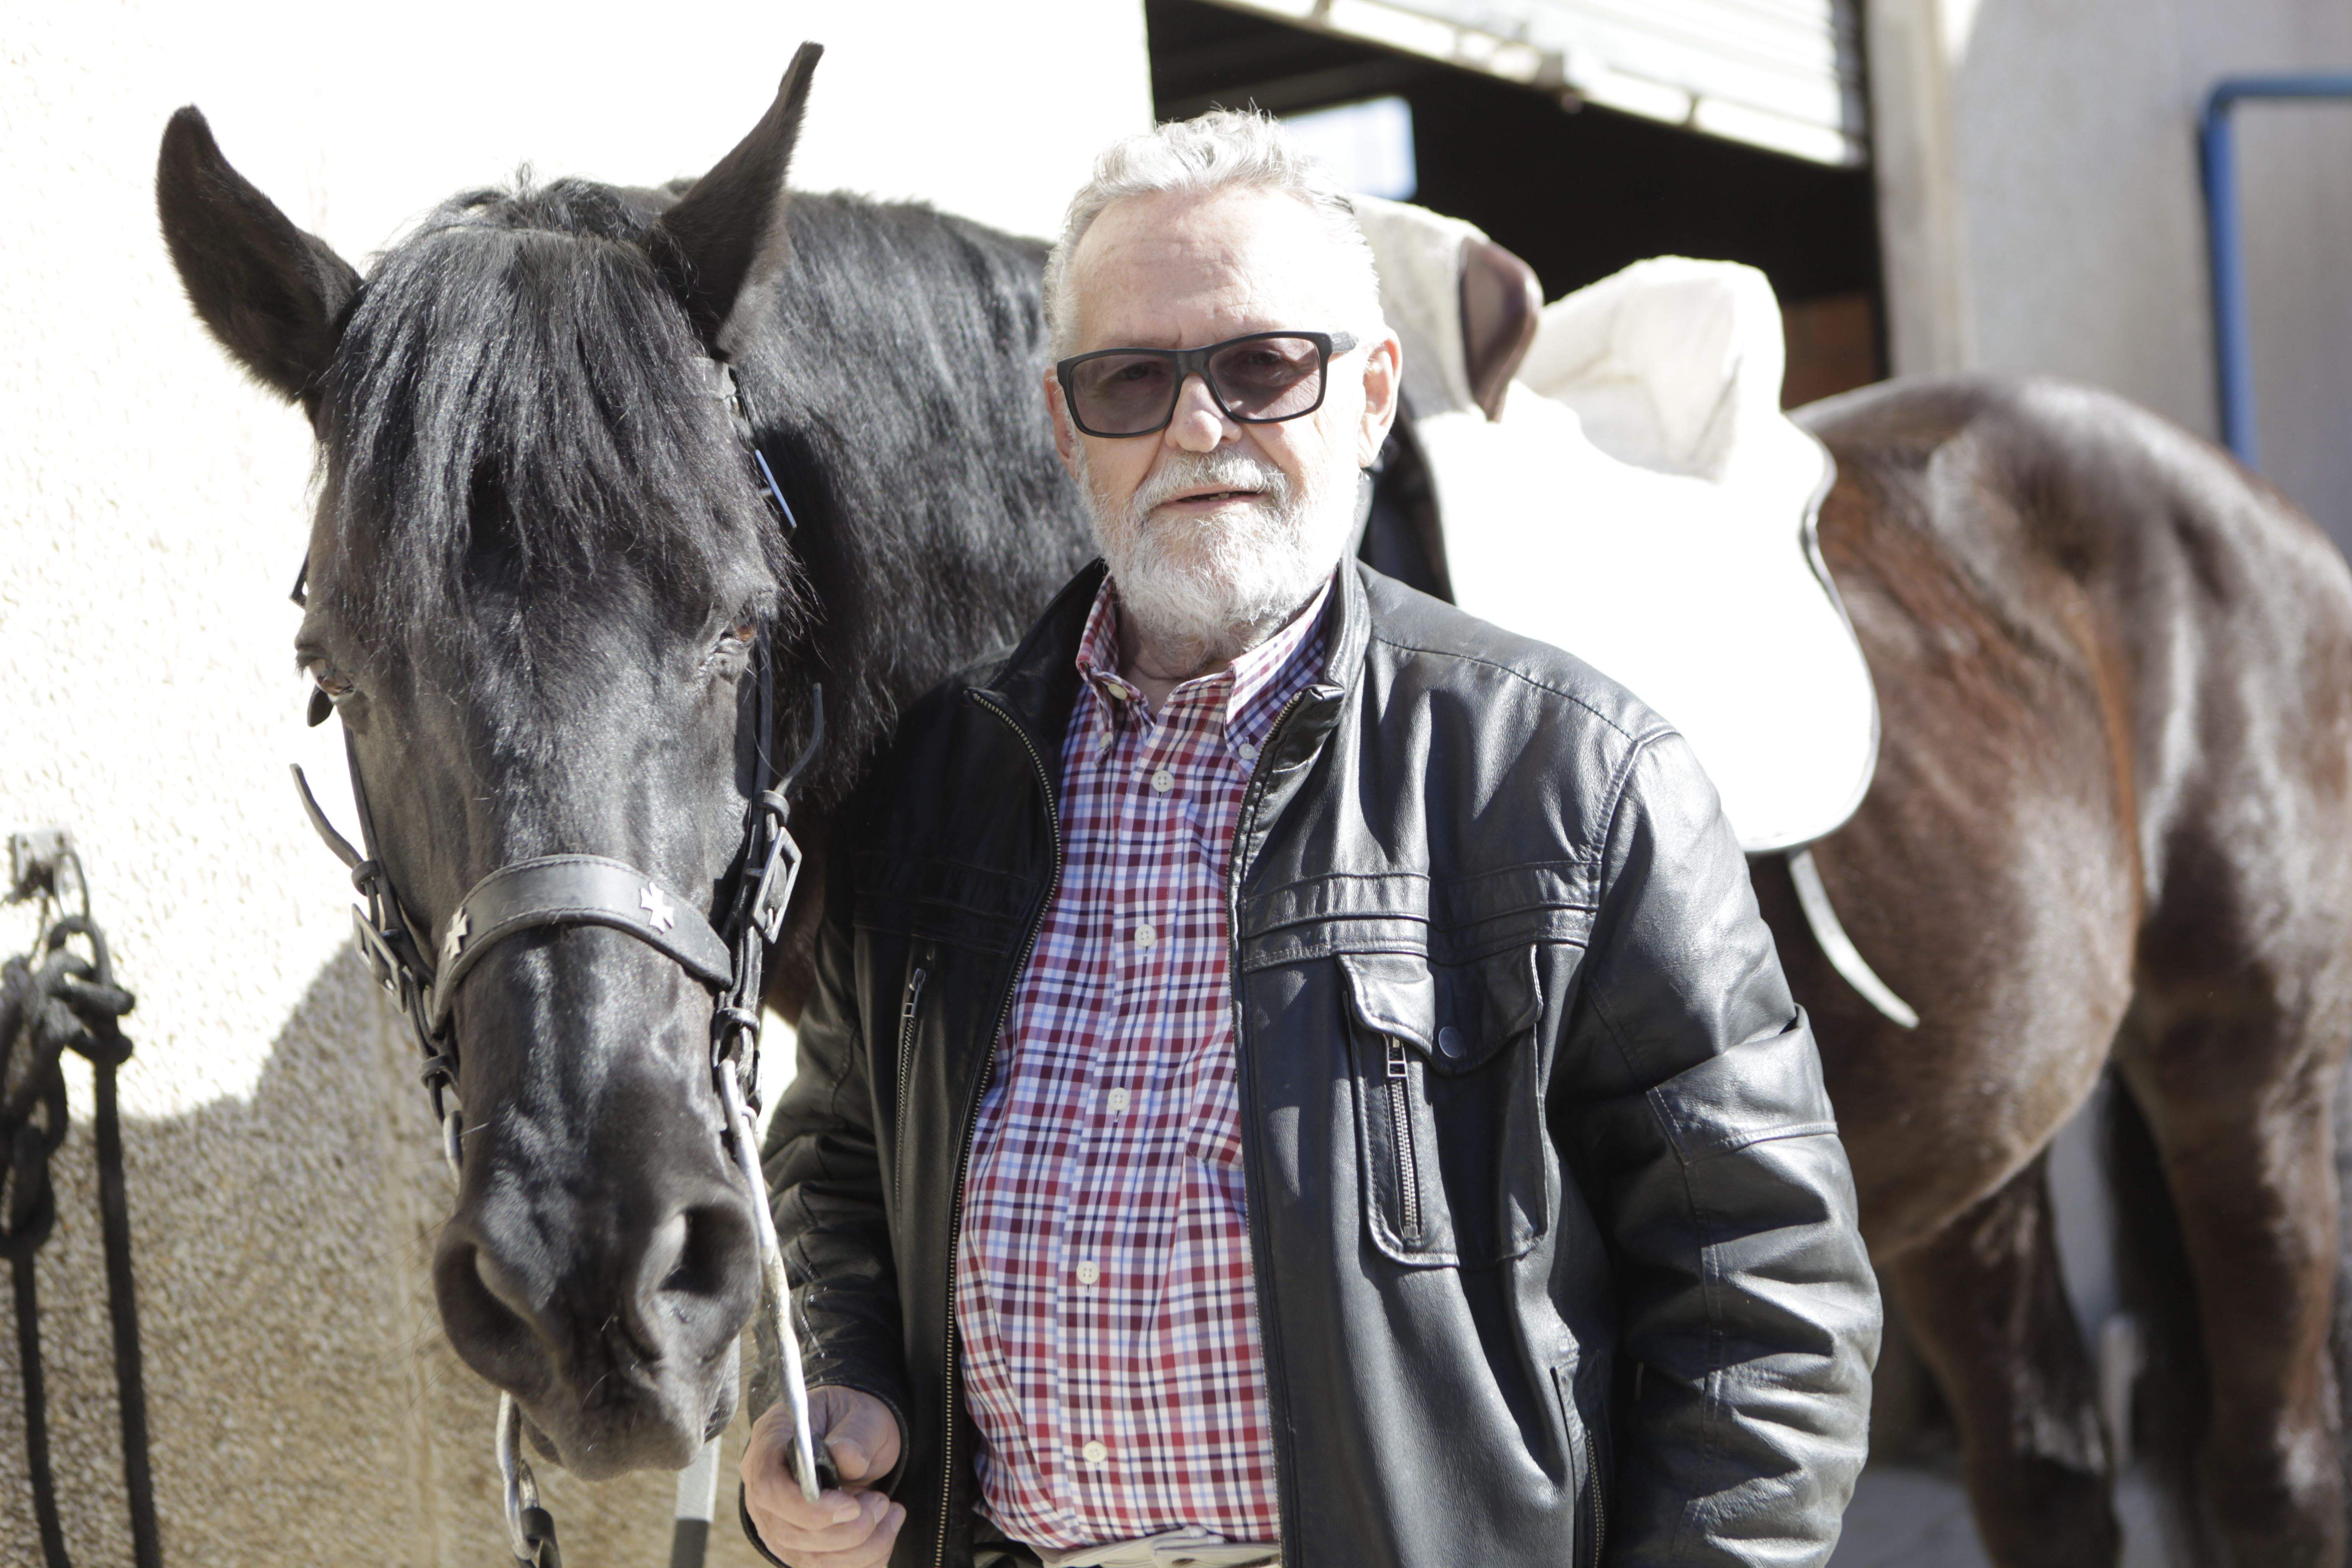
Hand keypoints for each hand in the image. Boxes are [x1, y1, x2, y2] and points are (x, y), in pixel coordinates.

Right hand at [741, 1385, 905, 1567]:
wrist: (859, 1437)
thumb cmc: (855, 1420)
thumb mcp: (863, 1413)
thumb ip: (855, 1434)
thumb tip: (846, 1458)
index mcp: (771, 1441)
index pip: (769, 1486)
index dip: (808, 1507)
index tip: (852, 1507)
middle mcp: (763, 1487)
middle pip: (788, 1531)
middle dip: (845, 1531)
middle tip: (882, 1503)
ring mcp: (776, 1520)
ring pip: (808, 1558)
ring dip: (860, 1547)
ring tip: (890, 1512)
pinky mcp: (796, 1545)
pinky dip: (864, 1559)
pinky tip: (885, 1532)